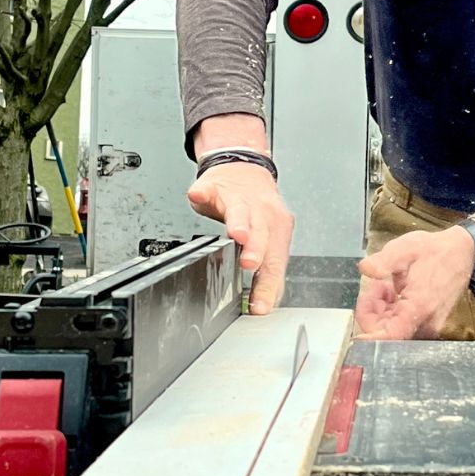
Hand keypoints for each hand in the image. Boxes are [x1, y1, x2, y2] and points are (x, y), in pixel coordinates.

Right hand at [187, 162, 293, 314]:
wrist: (245, 170)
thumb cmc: (257, 209)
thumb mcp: (268, 236)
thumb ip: (266, 266)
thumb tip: (264, 302)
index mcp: (276, 231)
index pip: (274, 263)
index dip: (267, 285)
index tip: (260, 305)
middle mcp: (261, 215)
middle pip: (261, 235)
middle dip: (256, 250)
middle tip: (251, 264)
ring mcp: (238, 199)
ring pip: (240, 211)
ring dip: (239, 222)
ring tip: (236, 233)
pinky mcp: (215, 187)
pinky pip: (208, 189)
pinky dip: (203, 193)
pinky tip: (198, 195)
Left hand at [354, 226, 474, 340]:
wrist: (462, 252)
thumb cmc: (434, 250)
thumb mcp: (405, 248)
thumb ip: (383, 260)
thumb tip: (365, 269)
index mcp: (419, 306)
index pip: (391, 336)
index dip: (370, 339)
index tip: (355, 337)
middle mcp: (426, 322)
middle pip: (387, 334)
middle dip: (373, 313)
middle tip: (374, 288)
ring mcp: (430, 325)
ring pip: (393, 330)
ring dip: (381, 311)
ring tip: (385, 286)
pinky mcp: (429, 323)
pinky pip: (403, 326)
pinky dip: (392, 312)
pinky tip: (393, 293)